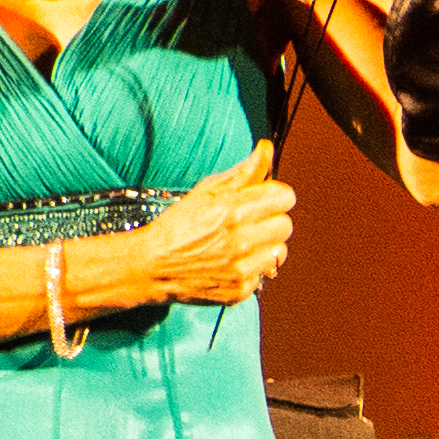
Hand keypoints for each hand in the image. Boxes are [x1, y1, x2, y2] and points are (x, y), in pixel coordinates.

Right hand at [131, 143, 293, 305]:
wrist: (152, 266)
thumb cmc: (178, 225)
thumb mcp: (206, 191)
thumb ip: (243, 172)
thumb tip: (267, 148)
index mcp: (233, 210)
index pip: (285, 198)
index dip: (275, 195)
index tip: (262, 199)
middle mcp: (241, 240)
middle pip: (286, 225)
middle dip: (271, 220)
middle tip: (249, 222)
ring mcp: (242, 267)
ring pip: (280, 251)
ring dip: (265, 246)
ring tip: (241, 243)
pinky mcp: (242, 289)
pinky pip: (265, 273)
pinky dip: (253, 267)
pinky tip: (232, 261)